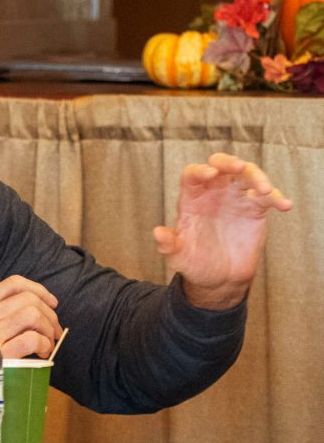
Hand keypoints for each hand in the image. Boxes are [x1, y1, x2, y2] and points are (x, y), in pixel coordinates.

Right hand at [0, 275, 61, 358]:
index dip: (38, 290)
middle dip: (50, 314)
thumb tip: (37, 309)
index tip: (52, 302)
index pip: (13, 284)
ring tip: (48, 343)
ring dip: (48, 328)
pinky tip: (43, 353)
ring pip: (33, 314)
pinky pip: (32, 339)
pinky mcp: (1, 354)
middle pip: (28, 299)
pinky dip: (44, 344)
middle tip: (55, 331)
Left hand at [153, 153, 291, 309]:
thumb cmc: (195, 264)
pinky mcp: (255, 210)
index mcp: (192, 199)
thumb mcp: (179, 257)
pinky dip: (277, 198)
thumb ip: (169, 245)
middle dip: (228, 162)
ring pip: (246, 175)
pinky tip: (284, 205)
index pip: (193, 175)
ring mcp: (235, 199)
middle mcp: (214, 193)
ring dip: (257, 177)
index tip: (209, 174)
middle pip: (220, 166)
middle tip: (238, 167)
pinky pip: (267, 198)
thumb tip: (158, 233)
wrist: (219, 279)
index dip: (199, 171)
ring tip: (266, 190)